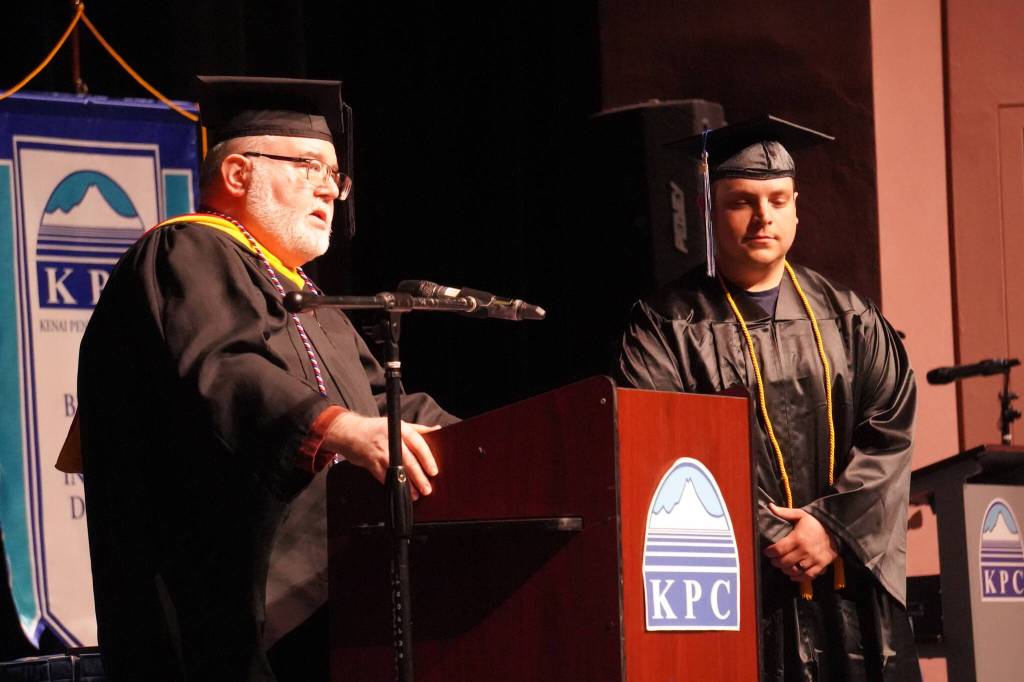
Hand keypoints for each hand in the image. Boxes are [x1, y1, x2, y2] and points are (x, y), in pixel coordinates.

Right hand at [326, 412, 440, 498]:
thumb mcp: (398, 425)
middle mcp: (391, 440)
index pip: (418, 444)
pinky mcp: (371, 463)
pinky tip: (400, 492)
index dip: (427, 458)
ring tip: (416, 495)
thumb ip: (419, 429)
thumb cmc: (377, 429)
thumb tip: (437, 429)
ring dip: (407, 485)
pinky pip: (384, 477)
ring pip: (397, 471)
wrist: (350, 432)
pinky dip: (393, 486)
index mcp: (401, 429)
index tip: (433, 471)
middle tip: (427, 488)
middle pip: (409, 461)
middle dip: (419, 477)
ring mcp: (380, 452)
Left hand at [763, 503, 838, 581]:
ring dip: (786, 570)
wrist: (836, 529)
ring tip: (783, 566)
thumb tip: (770, 506)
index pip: (778, 549)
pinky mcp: (821, 565)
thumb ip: (784, 512)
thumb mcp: (800, 514)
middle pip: (784, 562)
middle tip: (774, 559)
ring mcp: (813, 559)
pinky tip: (793, 575)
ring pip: (795, 571)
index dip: (770, 552)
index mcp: (798, 538)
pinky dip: (799, 578)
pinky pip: (808, 576)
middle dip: (776, 562)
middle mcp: (805, 550)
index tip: (767, 552)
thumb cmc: (815, 522)